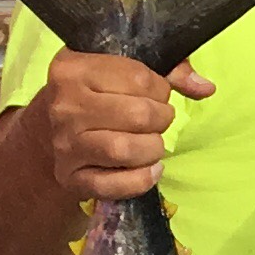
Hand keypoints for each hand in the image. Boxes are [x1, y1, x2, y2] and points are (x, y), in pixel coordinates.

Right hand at [20, 46, 207, 203]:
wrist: (49, 129)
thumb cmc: (97, 93)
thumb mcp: (122, 69)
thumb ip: (168, 71)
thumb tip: (205, 88)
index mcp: (73, 68)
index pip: (140, 78)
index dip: (160, 89)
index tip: (154, 94)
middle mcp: (63, 106)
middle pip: (137, 115)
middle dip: (161, 119)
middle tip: (157, 121)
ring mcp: (63, 143)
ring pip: (125, 150)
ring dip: (152, 148)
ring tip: (152, 143)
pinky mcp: (69, 176)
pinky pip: (113, 185)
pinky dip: (141, 180)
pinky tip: (150, 170)